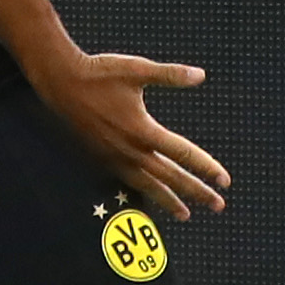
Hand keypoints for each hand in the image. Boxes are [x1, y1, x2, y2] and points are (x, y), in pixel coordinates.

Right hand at [33, 48, 227, 219]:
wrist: (61, 82)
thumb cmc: (100, 73)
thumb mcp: (138, 69)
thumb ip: (170, 75)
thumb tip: (201, 75)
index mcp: (142, 129)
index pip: (182, 153)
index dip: (206, 167)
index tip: (224, 180)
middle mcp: (130, 149)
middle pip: (170, 176)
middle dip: (196, 192)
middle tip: (218, 205)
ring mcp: (115, 156)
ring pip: (148, 185)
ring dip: (169, 200)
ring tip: (185, 214)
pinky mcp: (103, 158)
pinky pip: (129, 182)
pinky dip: (144, 193)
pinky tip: (150, 196)